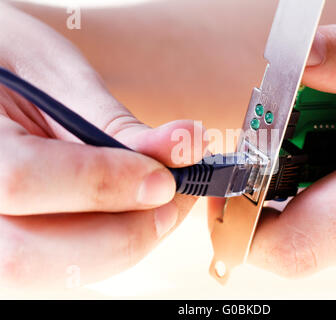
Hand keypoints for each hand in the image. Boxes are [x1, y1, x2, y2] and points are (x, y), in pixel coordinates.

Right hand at [0, 3, 205, 288]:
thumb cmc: (9, 61)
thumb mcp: (54, 75)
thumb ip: (112, 123)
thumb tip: (182, 151)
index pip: (20, 179)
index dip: (102, 184)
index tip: (166, 177)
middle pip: (25, 255)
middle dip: (121, 234)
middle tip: (173, 201)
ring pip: (45, 273)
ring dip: (121, 246)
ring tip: (162, 206)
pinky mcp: (5, 246)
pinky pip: (57, 269)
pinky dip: (108, 248)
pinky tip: (134, 216)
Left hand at [209, 22, 335, 277]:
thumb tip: (300, 59)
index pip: (286, 248)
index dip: (241, 222)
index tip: (233, 178)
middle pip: (289, 243)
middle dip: (265, 195)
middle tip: (279, 140)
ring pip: (312, 236)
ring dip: (298, 190)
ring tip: (325, 140)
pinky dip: (326, 197)